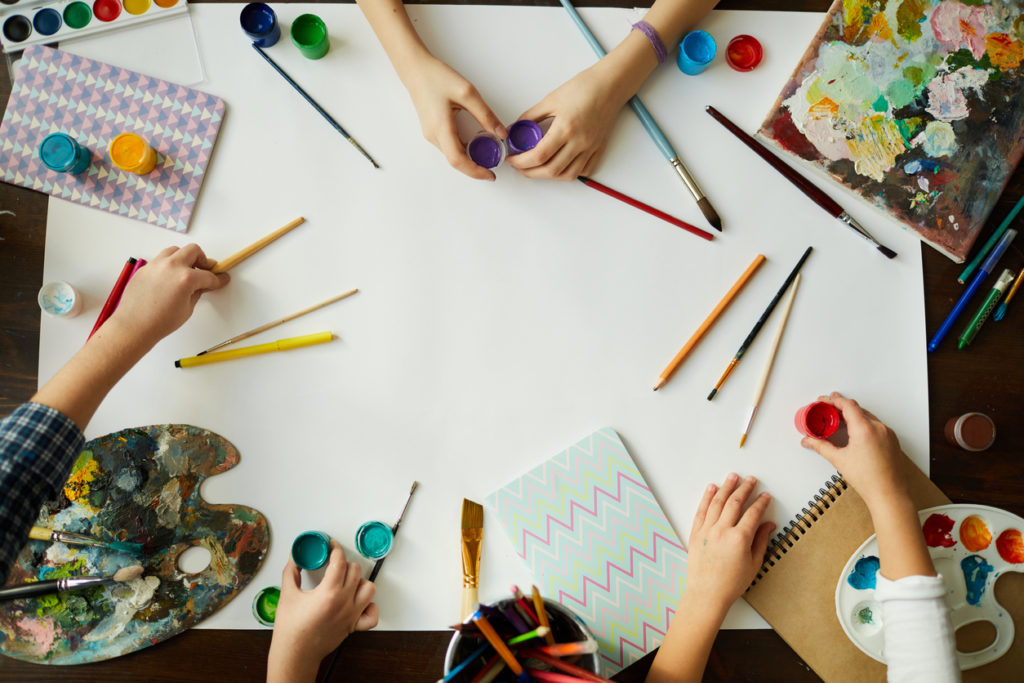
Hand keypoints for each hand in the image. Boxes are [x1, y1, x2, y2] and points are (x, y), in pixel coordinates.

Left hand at [104, 244, 227, 346]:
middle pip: (193, 250)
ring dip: (184, 257)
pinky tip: (168, 278)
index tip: (221, 279)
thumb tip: (201, 285)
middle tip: (203, 270)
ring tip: (185, 271)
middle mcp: (171, 266)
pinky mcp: (145, 269)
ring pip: (175, 250)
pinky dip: (168, 265)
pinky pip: (160, 260)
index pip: (208, 275)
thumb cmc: (159, 322)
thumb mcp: (187, 308)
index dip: (218, 279)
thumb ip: (197, 292)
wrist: (134, 326)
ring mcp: (156, 265)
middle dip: (202, 259)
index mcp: (186, 278)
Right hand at [267, 542, 377, 681]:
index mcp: (329, 593)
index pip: (340, 561)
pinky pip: (372, 614)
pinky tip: (357, 602)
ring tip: (346, 582)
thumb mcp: (287, 594)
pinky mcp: (354, 626)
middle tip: (333, 565)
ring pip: (369, 588)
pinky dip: (369, 606)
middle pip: (355, 570)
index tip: (330, 546)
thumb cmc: (290, 629)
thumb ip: (291, 572)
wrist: (295, 654)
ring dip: (359, 581)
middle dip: (344, 563)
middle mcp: (344, 603)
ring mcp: (352, 615)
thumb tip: (295, 558)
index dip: (335, 549)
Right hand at [404, 56, 506, 180]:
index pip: (457, 160)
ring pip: (452, 155)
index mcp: (440, 127)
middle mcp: (433, 135)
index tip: (490, 175)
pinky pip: (449, 147)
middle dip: (475, 167)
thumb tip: (500, 133)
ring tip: (487, 151)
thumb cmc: (437, 77)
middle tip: (493, 162)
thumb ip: (485, 115)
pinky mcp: (432, 130)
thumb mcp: (467, 93)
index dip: (474, 171)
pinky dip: (463, 150)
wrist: (416, 69)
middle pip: (455, 161)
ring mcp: (430, 134)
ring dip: (469, 158)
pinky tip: (475, 142)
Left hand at [507, 62, 630, 180]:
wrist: (610, 85)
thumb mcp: (551, 99)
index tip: (512, 159)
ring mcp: (590, 148)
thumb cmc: (583, 88)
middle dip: (530, 172)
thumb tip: (514, 129)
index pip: (539, 155)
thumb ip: (530, 117)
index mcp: (565, 128)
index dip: (521, 162)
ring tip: (536, 169)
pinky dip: (569, 173)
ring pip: (567, 175)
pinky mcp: (598, 149)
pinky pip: (583, 171)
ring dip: (549, 176)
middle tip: (519, 167)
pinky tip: (559, 166)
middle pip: (551, 170)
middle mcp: (579, 142)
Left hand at [685, 474, 773, 614]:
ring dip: (726, 487)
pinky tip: (711, 488)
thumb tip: (768, 524)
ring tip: (732, 477)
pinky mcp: (696, 533)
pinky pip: (701, 510)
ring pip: (717, 502)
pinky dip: (706, 497)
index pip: (753, 513)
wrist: (707, 593)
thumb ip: (761, 541)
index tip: (766, 496)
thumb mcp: (754, 564)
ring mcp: (707, 530)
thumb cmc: (732, 583)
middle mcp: (722, 530)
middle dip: (744, 488)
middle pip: (735, 502)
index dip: (761, 502)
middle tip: (751, 480)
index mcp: (739, 538)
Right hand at [800, 392, 908, 509]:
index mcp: (865, 429)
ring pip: (867, 416)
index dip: (833, 400)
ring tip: (839, 420)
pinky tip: (855, 431)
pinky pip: (876, 424)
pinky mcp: (892, 440)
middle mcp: (878, 428)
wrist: (889, 494)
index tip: (823, 401)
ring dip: (852, 414)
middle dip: (841, 406)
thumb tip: (809, 441)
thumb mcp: (839, 460)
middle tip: (827, 409)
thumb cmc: (869, 480)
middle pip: (857, 408)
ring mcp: (887, 433)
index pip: (848, 405)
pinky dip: (863, 423)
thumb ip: (821, 446)